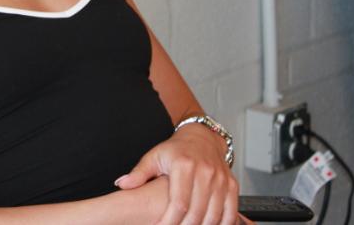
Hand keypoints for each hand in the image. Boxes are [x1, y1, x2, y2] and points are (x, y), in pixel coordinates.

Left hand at [115, 124, 238, 224]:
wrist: (202, 138)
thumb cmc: (176, 149)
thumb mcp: (154, 156)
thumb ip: (139, 173)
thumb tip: (122, 184)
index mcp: (184, 165)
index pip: (179, 203)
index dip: (170, 221)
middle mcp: (205, 172)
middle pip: (197, 212)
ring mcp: (220, 179)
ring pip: (214, 214)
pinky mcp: (231, 184)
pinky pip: (231, 211)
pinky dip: (223, 223)